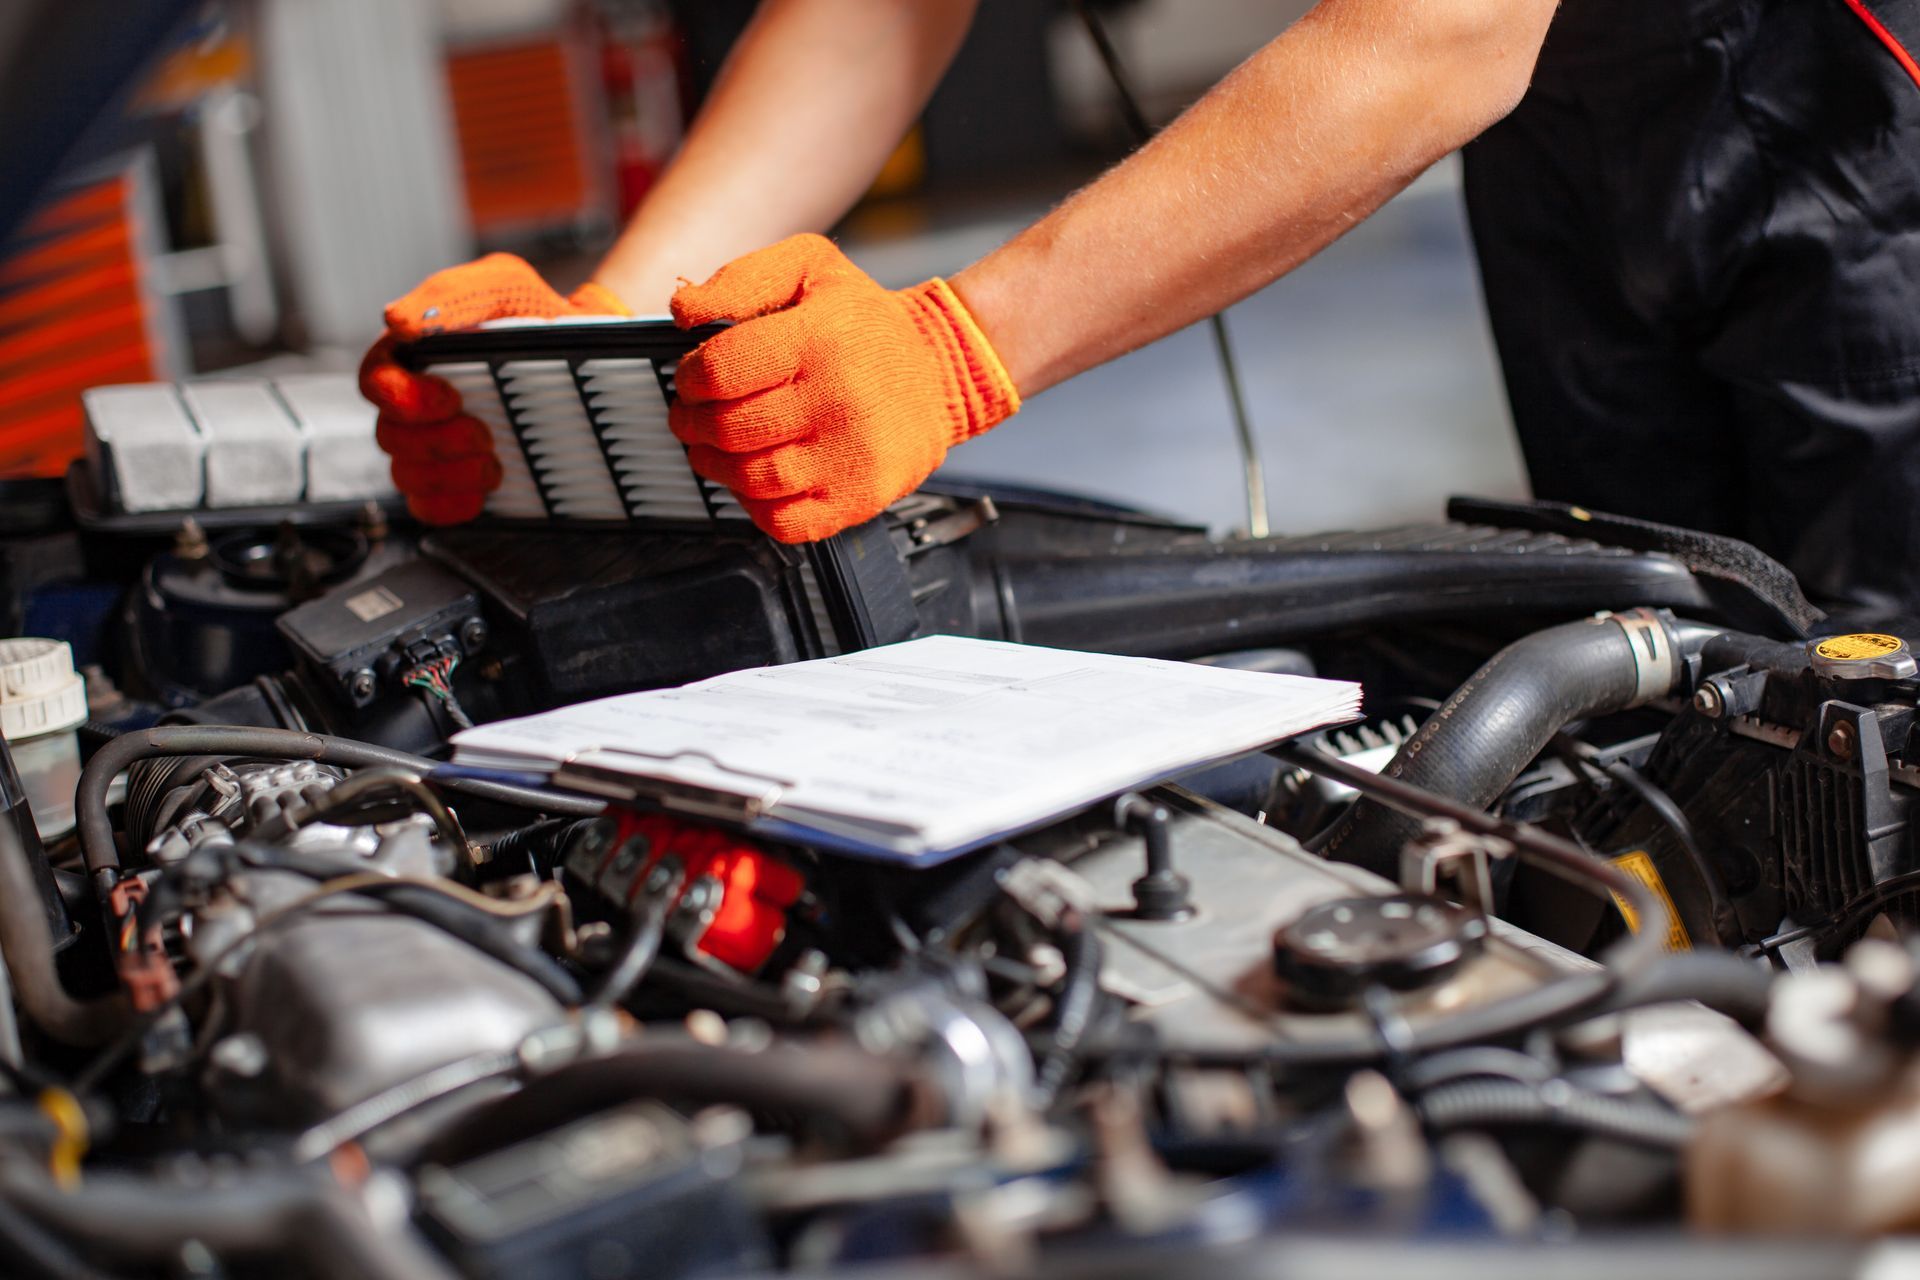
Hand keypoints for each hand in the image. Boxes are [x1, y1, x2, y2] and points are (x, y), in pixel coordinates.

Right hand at [358, 254, 627, 523]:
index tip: (451, 398)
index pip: (375, 383)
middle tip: (484, 434)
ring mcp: (433, 446)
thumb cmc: (536, 314)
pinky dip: (453, 506)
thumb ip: (454, 294)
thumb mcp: (503, 286)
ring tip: (494, 462)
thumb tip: (397, 319)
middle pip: (389, 437)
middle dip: (436, 442)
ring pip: (406, 476)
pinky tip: (485, 491)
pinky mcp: (457, 481)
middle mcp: (415, 403)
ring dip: (448, 474)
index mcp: (413, 357)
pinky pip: (429, 509)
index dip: (403, 398)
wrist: (587, 352)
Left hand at [669, 234, 1019, 542]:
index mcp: (818, 339)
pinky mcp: (861, 497)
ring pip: (751, 479)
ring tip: (716, 447)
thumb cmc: (868, 322)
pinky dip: (755, 505)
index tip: (692, 378)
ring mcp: (852, 457)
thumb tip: (685, 309)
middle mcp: (837, 400)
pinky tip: (757, 478)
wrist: (945, 368)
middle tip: (695, 415)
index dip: (688, 378)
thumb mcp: (810, 267)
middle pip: (728, 429)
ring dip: (716, 466)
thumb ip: (741, 279)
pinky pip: (784, 522)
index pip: (719, 371)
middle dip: (693, 423)